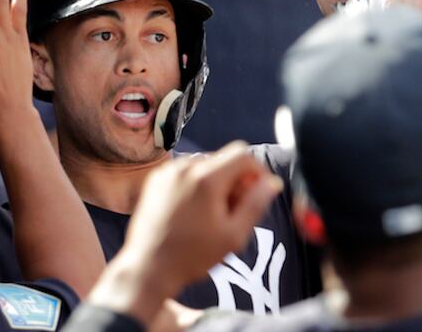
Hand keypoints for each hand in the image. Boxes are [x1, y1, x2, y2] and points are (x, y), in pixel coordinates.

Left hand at [86, 142, 281, 325]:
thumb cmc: (192, 256)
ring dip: (217, 182)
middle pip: (223, 159)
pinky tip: (194, 210)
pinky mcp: (155, 180)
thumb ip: (256, 204)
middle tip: (236, 210)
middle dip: (236, 180)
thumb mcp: (233, 235)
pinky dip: (196, 184)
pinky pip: (186, 172)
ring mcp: (167, 172)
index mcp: (206, 178)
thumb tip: (272, 182)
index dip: (257, 171)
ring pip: (205, 165)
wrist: (149, 267)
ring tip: (214, 214)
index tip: (259, 191)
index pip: (243, 154)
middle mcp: (184, 168)